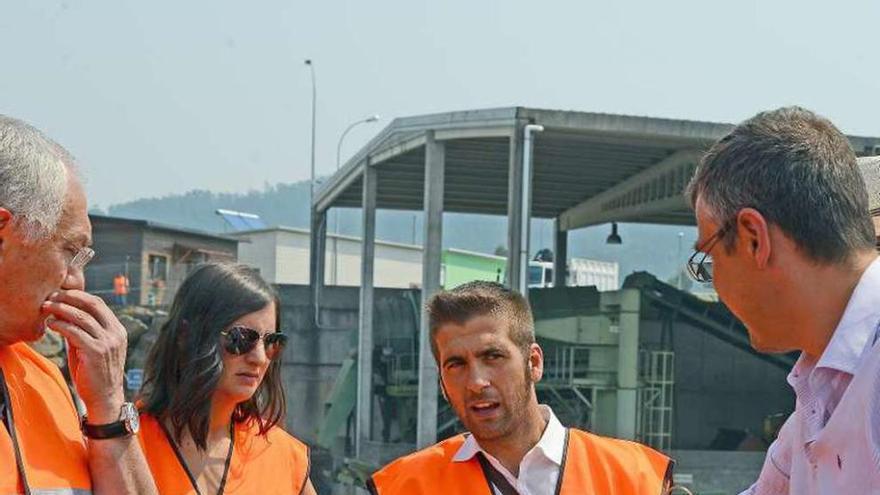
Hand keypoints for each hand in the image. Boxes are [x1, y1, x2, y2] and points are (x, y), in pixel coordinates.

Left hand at [42, 290, 127, 423]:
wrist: (105, 398)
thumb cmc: (95, 374)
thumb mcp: (92, 349)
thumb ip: (83, 332)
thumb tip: (64, 316)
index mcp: (117, 330)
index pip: (99, 304)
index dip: (79, 296)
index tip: (61, 294)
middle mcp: (115, 333)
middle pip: (93, 304)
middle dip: (70, 297)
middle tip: (52, 296)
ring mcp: (107, 342)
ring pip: (82, 316)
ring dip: (61, 309)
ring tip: (46, 307)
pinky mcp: (96, 352)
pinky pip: (75, 332)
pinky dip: (61, 325)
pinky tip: (51, 324)